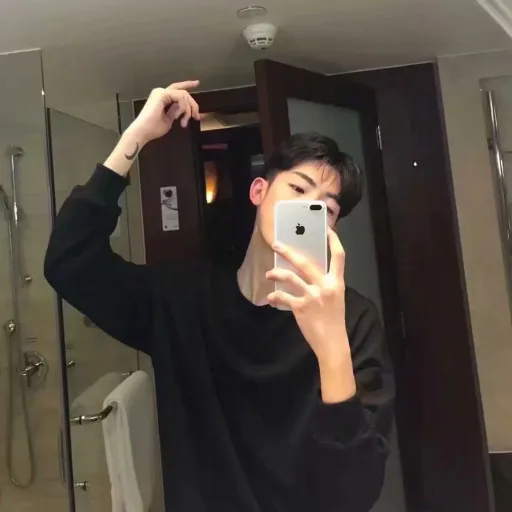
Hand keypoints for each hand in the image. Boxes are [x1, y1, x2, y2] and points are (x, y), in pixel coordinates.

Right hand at [128, 80, 200, 145]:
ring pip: (183, 95)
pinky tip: (177, 116)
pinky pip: (180, 97)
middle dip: (193, 105)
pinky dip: (183, 107)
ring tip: (183, 121)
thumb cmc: (153, 128)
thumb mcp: (169, 119)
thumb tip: (184, 108)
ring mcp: (161, 92)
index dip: (188, 85)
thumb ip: (176, 111)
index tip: (197, 83)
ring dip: (187, 109)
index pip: (178, 89)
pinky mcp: (162, 94)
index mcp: (162, 97)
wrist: (143, 131)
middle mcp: (161, 92)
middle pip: (183, 92)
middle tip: (196, 117)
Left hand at [266, 228, 349, 363]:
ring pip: (290, 277)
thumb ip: (325, 284)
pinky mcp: (300, 307)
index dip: (333, 240)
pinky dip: (275, 296)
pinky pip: (283, 297)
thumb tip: (308, 272)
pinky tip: (271, 298)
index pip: (339, 256)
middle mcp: (325, 286)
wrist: (332, 343)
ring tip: (269, 274)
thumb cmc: (333, 320)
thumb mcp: (335, 298)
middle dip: (288, 251)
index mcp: (337, 282)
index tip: (327, 229)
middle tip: (276, 244)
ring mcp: (312, 296)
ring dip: (276, 273)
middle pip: (305, 262)